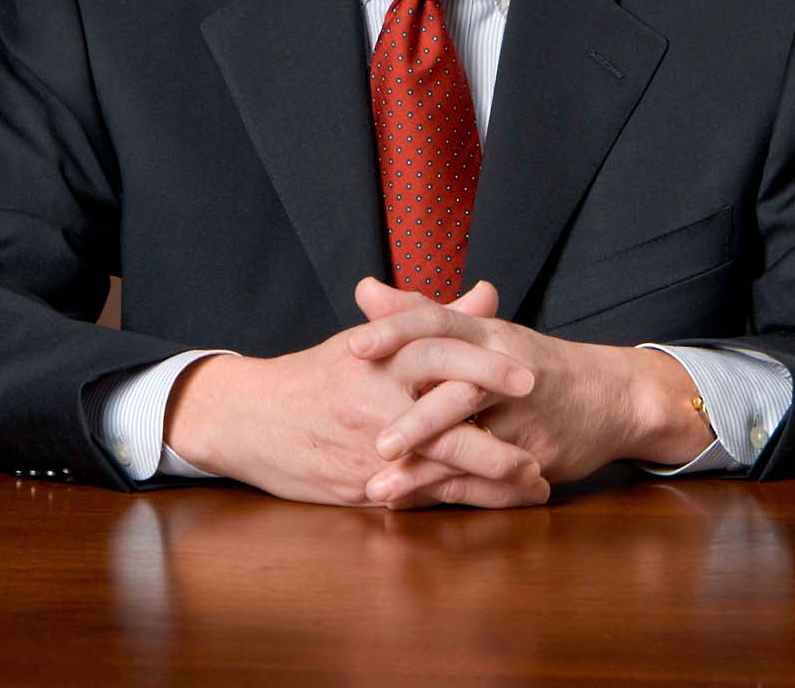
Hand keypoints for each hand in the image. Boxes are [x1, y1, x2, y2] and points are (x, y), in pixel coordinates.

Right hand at [163, 279, 546, 508]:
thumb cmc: (320, 374)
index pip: (439, 351)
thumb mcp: (371, 338)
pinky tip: (497, 503)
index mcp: (379, 356)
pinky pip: (421, 496)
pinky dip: (463, 500)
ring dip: (491, 476)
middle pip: (445, 414)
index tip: (529, 374)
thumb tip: (488, 293)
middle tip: (542, 440)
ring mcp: (369, 447)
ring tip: (536, 480)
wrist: (252, 419)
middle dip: (497, 432)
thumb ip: (434, 316)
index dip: (486, 363)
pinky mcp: (363, 485)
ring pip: (439, 464)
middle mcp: (374, 401)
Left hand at [351, 280, 710, 507]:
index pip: (438, 322)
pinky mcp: (537, 455)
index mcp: (488, 333)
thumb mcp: (482, 332)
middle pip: (458, 388)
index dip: (396, 332)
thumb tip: (363, 290)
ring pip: (472, 441)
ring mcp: (524, 416)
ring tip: (379, 486)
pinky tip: (413, 504)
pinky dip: (448, 492)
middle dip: (415, 417)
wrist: (611, 396)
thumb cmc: (531, 363)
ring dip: (425, 467)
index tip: (353, 348)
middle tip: (371, 439)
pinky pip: (487, 478)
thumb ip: (421, 313)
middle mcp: (506, 369)